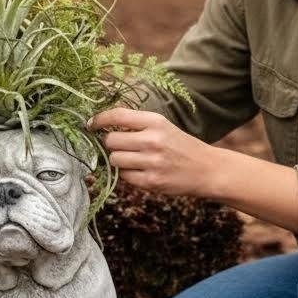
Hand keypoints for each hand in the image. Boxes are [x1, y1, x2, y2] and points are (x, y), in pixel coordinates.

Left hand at [87, 108, 218, 197]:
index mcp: (155, 121)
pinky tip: (142, 172)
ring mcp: (152, 162)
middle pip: (111, 141)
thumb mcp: (163, 127)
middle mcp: (153, 140)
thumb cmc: (181, 146)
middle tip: (121, 146)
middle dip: (111, 144)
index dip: (99, 119)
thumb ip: (137, 124)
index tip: (91, 125)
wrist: (206, 169)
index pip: (117, 116)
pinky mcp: (151, 181)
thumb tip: (103, 125)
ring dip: (119, 160)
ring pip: (114, 160)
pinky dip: (129, 175)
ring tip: (135, 160)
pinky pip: (125, 177)